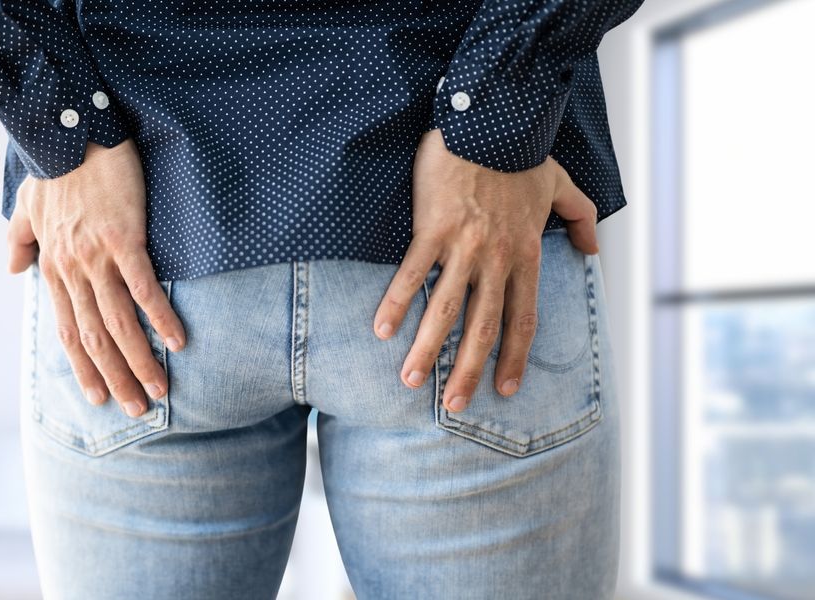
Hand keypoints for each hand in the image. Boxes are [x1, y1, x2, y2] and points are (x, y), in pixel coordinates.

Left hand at [6, 139, 184, 418]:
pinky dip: (159, 317)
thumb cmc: (51, 167)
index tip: (99, 397)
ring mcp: (96, 257)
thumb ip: (18, 240)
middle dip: (115, 378)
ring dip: (139, 360)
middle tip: (136, 410)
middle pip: (93, 337)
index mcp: (53, 267)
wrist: (68, 131)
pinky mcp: (123, 239)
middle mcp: (72, 270)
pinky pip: (142, 287)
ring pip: (117, 322)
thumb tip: (11, 269)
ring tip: (159, 390)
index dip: (83, 368)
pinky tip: (177, 341)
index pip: (67, 330)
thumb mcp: (24, 206)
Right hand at [375, 128, 598, 412]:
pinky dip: (397, 302)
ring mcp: (464, 246)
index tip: (503, 389)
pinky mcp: (433, 228)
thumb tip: (592, 251)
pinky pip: (412, 273)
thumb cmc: (522, 152)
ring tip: (411, 380)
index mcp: (526, 255)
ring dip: (427, 349)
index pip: (522, 320)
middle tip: (455, 405)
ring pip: (445, 309)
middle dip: (468, 371)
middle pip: (483, 327)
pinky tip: (382, 329)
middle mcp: (497, 259)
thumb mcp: (562, 184)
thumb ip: (581, 218)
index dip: (513, 358)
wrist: (492, 119)